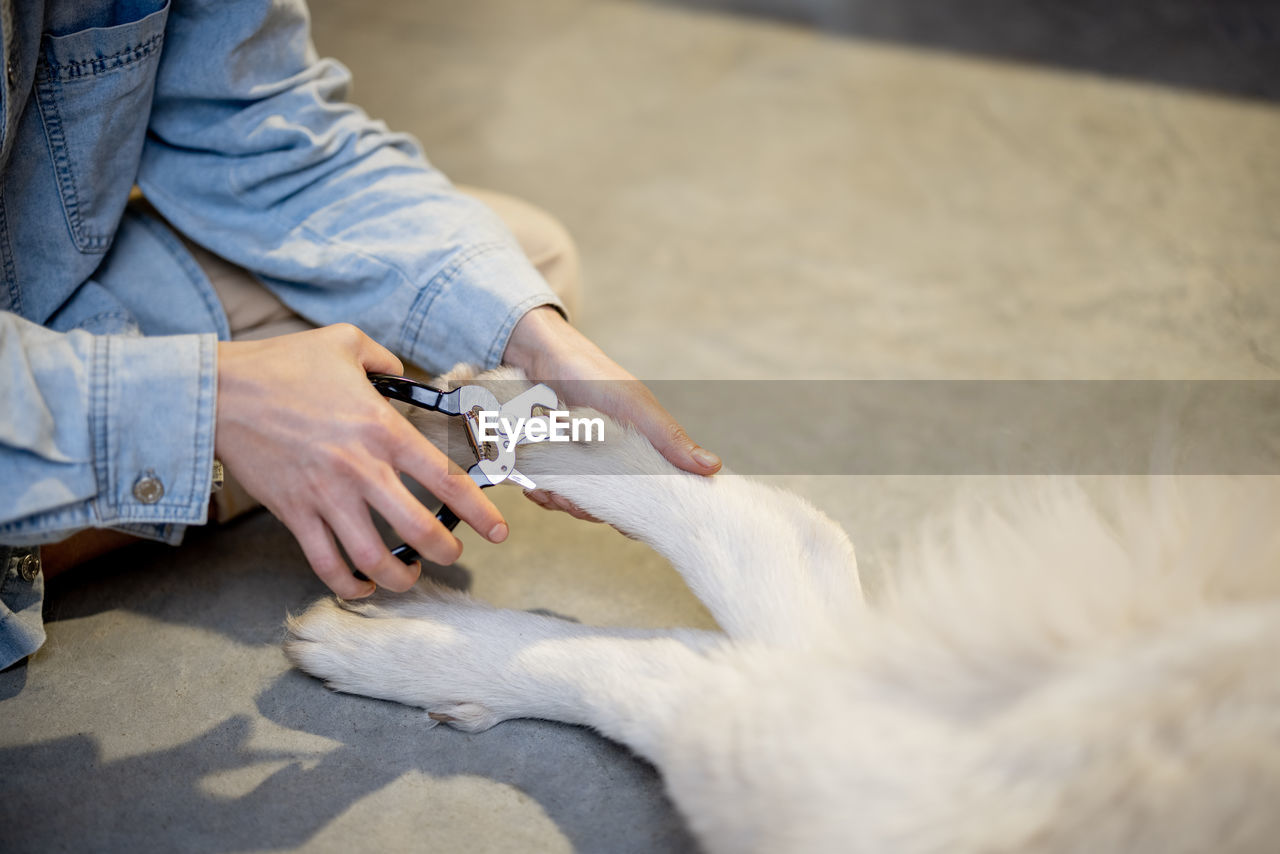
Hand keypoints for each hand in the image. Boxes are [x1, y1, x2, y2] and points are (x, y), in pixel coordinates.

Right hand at [215, 324, 507, 597]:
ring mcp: (327, 496)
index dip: (478, 512)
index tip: (497, 531)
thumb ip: (386, 360)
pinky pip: (326, 563)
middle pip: (418, 530)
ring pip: (374, 558)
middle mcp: (361, 469)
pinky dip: (348, 584)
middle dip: (446, 552)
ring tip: (412, 578)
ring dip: (401, 578)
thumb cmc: (284, 364)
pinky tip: (363, 585)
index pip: (445, 480)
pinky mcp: (294, 513)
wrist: (220, 390)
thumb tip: (404, 373)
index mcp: (383, 430)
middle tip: (454, 554)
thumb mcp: (347, 342)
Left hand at [503, 307, 719, 518]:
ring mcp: (575, 467)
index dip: (634, 514)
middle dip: (588, 506)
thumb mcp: (637, 407)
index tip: (621, 514)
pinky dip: (539, 489)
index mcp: (637, 458)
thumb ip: (670, 439)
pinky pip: (544, 492)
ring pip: (573, 504)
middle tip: (575, 489)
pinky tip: (533, 478)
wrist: (543, 356)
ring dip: (561, 498)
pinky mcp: (546, 466)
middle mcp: (608, 467)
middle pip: (603, 510)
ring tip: (551, 481)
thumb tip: (714, 467)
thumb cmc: (596, 377)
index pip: (642, 502)